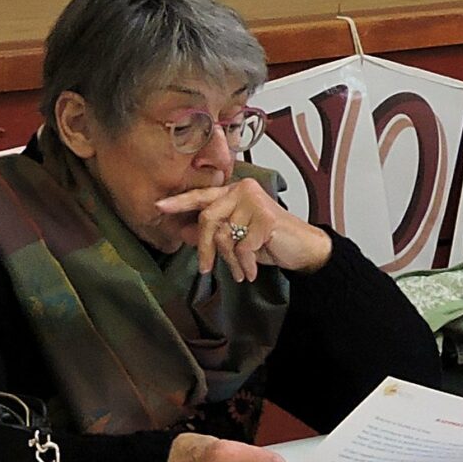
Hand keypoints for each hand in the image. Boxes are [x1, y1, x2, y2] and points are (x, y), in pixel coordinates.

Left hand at [151, 178, 330, 281]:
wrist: (303, 248)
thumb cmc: (270, 239)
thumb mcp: (236, 236)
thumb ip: (212, 231)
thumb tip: (181, 232)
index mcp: (235, 190)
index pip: (202, 195)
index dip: (180, 202)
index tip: (158, 206)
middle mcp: (244, 190)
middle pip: (208, 218)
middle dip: (205, 248)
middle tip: (206, 268)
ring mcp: (256, 202)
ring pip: (224, 235)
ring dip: (229, 260)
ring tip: (240, 270)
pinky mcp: (266, 219)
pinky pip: (241, 247)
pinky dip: (245, 264)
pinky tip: (252, 271)